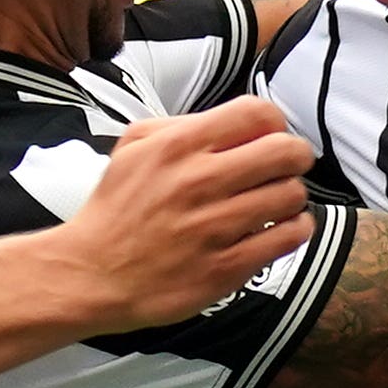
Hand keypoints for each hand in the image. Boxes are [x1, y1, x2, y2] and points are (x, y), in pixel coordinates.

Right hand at [60, 96, 315, 329]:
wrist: (93, 274)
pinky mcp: (226, 267)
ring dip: (292, 196)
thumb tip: (232, 122)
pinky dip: (295, 229)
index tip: (270, 136)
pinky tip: (282, 228)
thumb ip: (182, 125)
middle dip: (295, 156)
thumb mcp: (134, 147)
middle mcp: (199, 182)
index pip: (257, 113)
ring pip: (291, 195)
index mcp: (178, 146)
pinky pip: (287, 238)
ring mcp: (214, 227)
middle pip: (285, 151)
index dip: (274, 123)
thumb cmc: (117, 210)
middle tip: (287, 166)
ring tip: (278, 202)